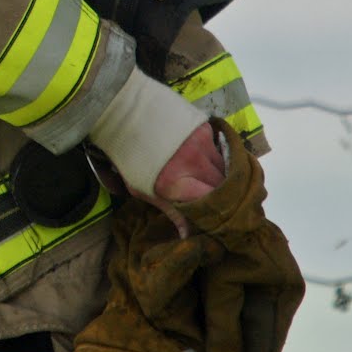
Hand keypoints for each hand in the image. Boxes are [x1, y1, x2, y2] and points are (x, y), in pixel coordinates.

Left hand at [130, 122, 225, 236]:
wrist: (126, 116)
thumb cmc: (131, 158)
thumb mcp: (142, 188)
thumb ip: (170, 210)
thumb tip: (187, 235)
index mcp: (176, 182)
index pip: (211, 203)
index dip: (218, 212)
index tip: (220, 220)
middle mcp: (194, 162)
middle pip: (224, 186)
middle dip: (225, 197)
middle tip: (224, 205)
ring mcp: (202, 143)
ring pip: (226, 166)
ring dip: (224, 177)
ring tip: (220, 186)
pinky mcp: (205, 128)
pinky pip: (220, 149)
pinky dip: (218, 159)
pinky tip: (211, 163)